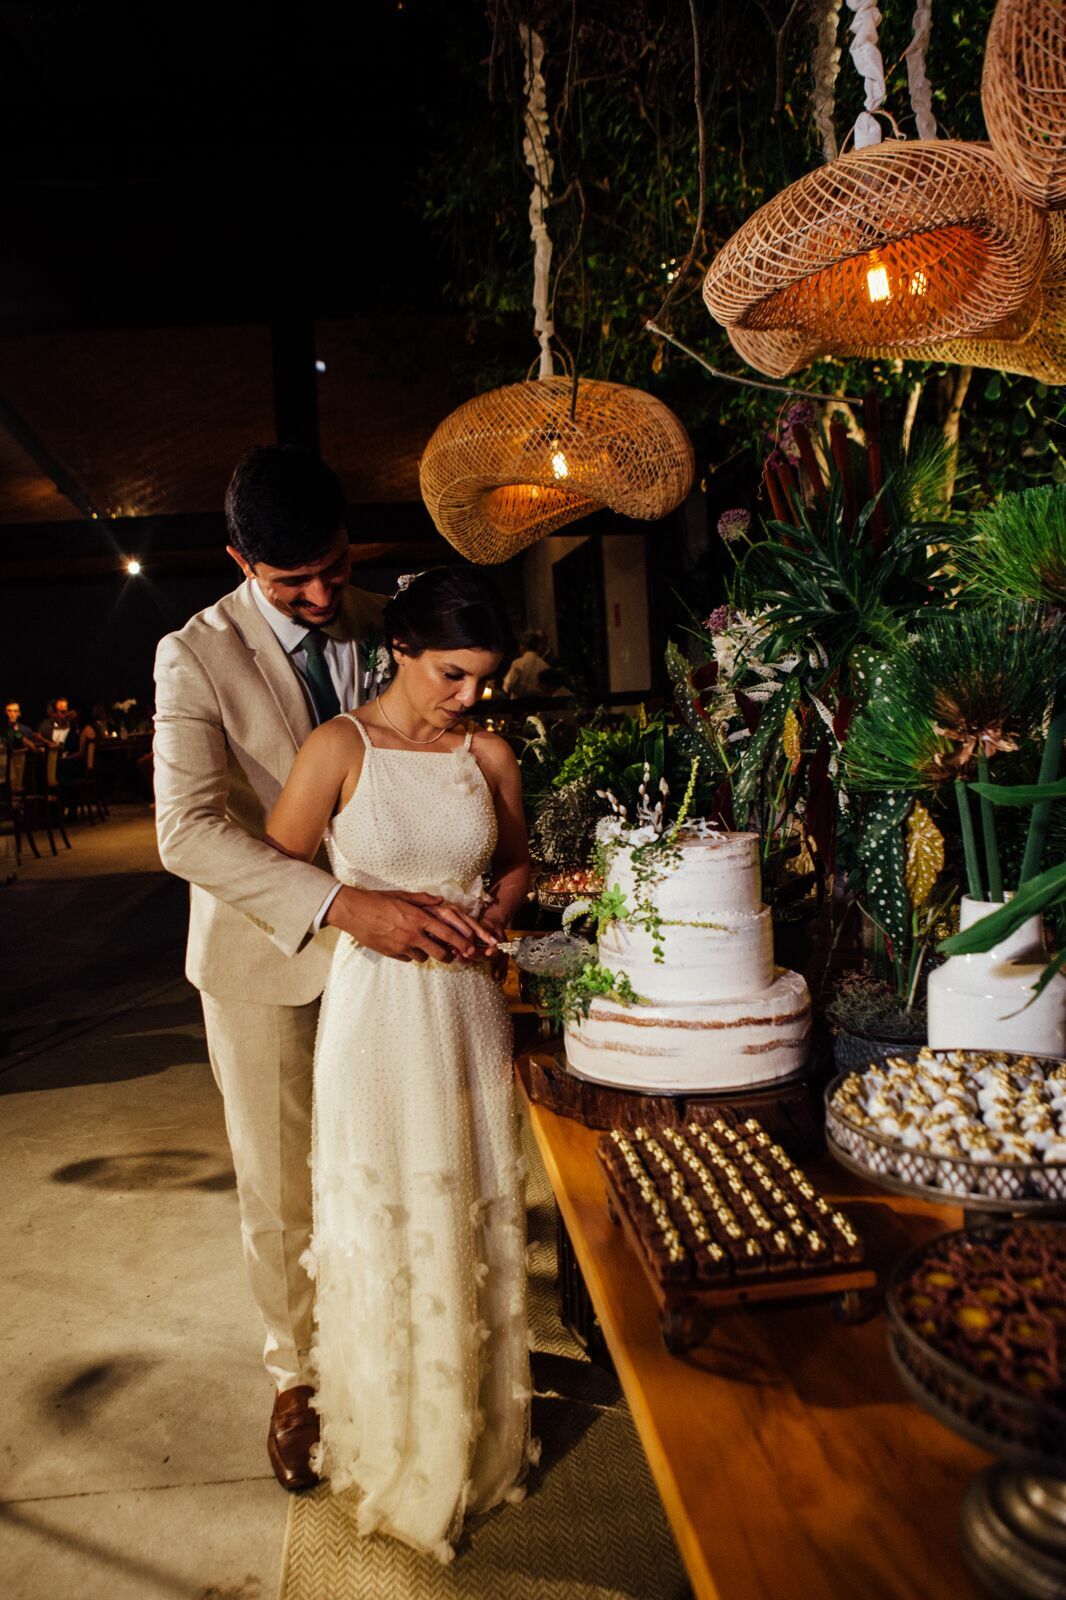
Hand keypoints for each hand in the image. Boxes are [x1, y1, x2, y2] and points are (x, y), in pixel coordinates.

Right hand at [325, 886, 494, 963]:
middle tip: (450, 954)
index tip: (470, 948)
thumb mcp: (403, 895)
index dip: (462, 943)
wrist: (354, 911)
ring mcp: (402, 946)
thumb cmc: (378, 900)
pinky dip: (410, 953)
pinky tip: (405, 944)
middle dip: (449, 955)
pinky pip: (408, 958)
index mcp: (419, 919)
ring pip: (424, 957)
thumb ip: (424, 900)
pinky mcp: (391, 953)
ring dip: (427, 953)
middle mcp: (413, 934)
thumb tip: (440, 901)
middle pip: (440, 953)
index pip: (448, 934)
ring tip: (422, 944)